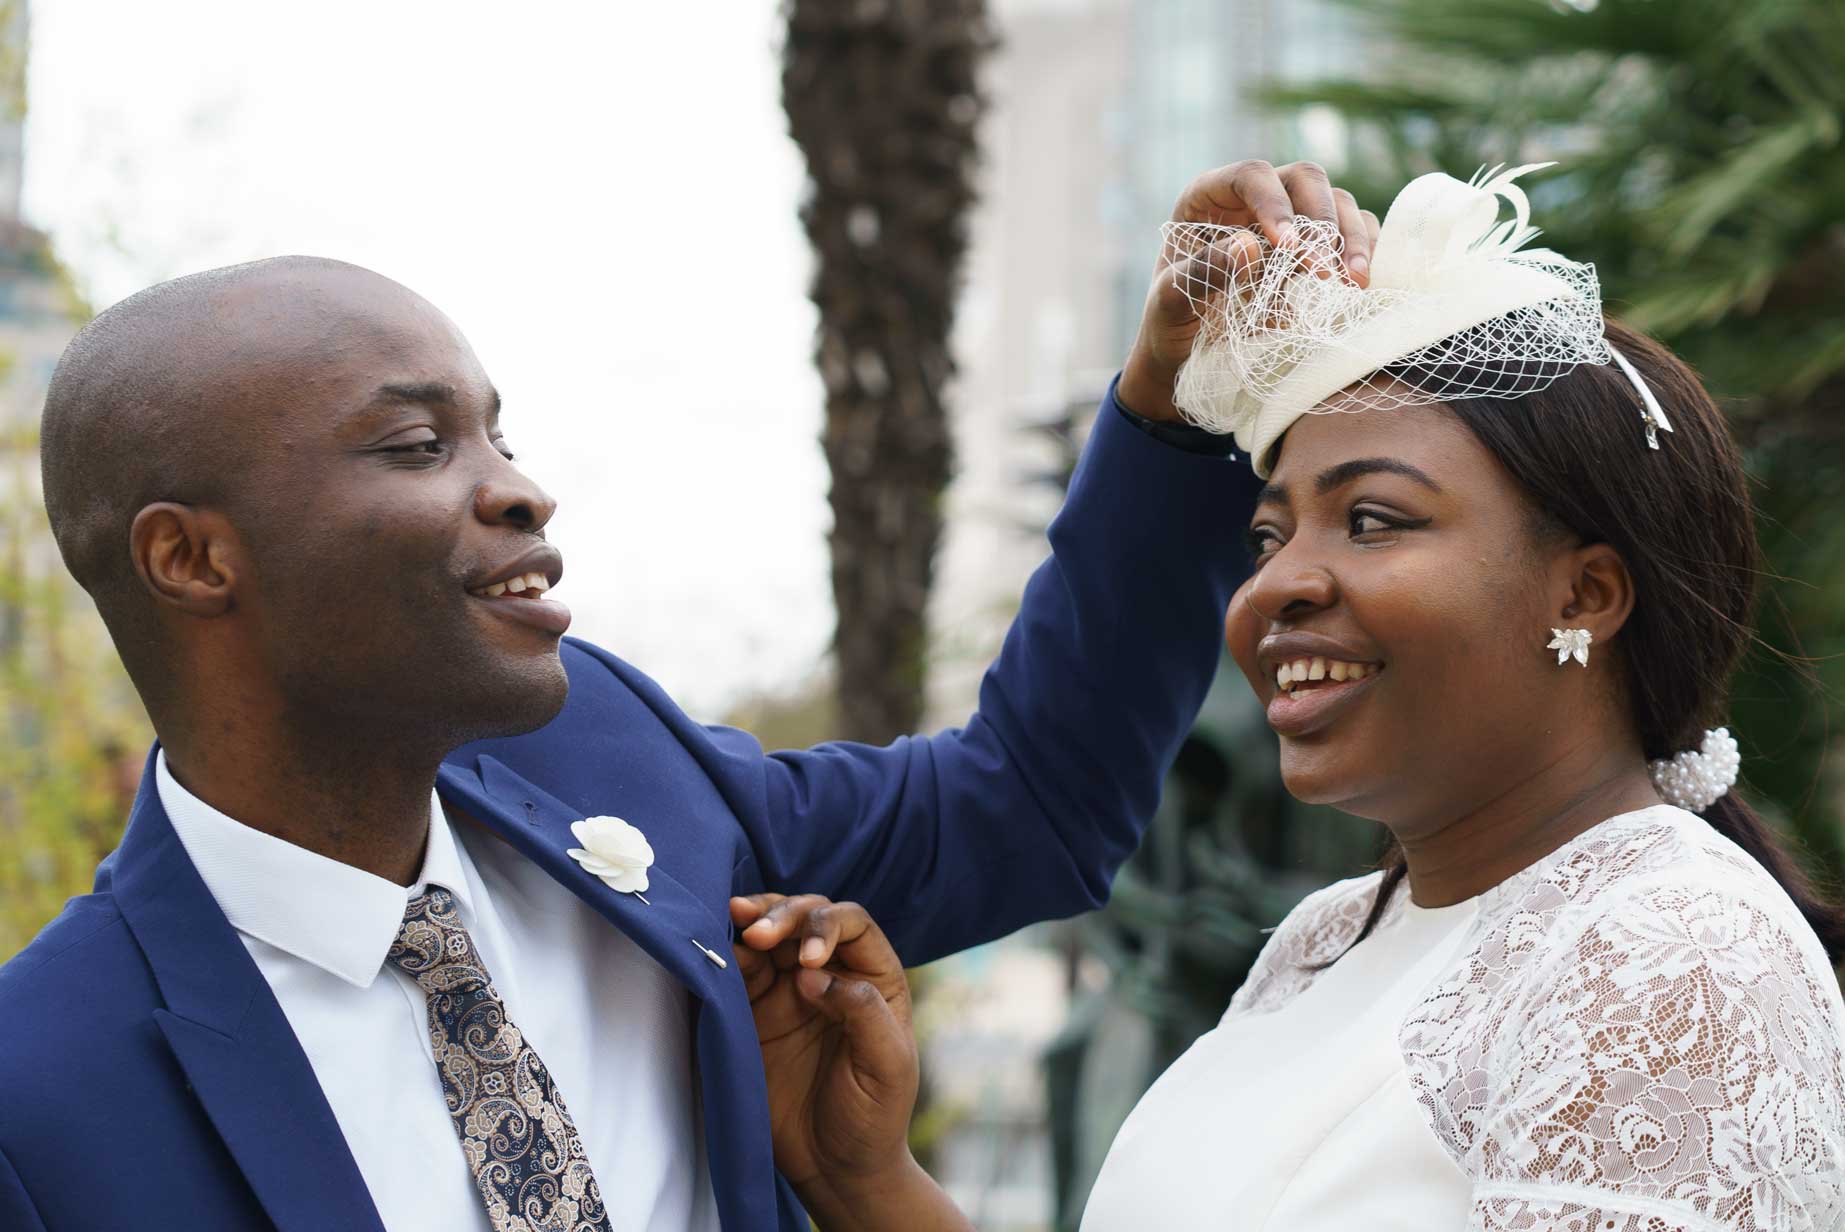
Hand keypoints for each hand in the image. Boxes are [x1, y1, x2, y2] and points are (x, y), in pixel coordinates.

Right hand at [730, 894, 918, 1191]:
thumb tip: (812, 975)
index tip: (807, 962)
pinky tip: (720, 946)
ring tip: (734, 920)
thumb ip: (862, 1012)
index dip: (827, 927)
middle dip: (784, 915)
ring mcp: (792, 989)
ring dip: (753, 921)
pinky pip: (742, 970)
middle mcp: (833, 972)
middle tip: (758, 933)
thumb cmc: (875, 1117)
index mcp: (875, 977)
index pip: (851, 924)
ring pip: (771, 934)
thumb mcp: (887, 1066)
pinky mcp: (757, 1011)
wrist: (835, 1168)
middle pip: (808, 917)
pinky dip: (730, 954)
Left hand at [1117, 159, 1381, 422]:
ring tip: (1353, 282)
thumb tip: (1250, 244)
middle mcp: (1252, 200)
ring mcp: (1289, 221)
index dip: (1273, 203)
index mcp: (1207, 198)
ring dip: (1351, 238)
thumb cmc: (1170, 326)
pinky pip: (1353, 232)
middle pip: (1304, 179)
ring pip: (1337, 202)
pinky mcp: (1315, 249)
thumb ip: (1202, 273)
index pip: (1250, 175)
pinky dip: (1365, 252)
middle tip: (1325, 271)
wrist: (1188, 357)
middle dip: (1322, 220)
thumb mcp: (1169, 306)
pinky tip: (1361, 284)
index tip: (1289, 247)